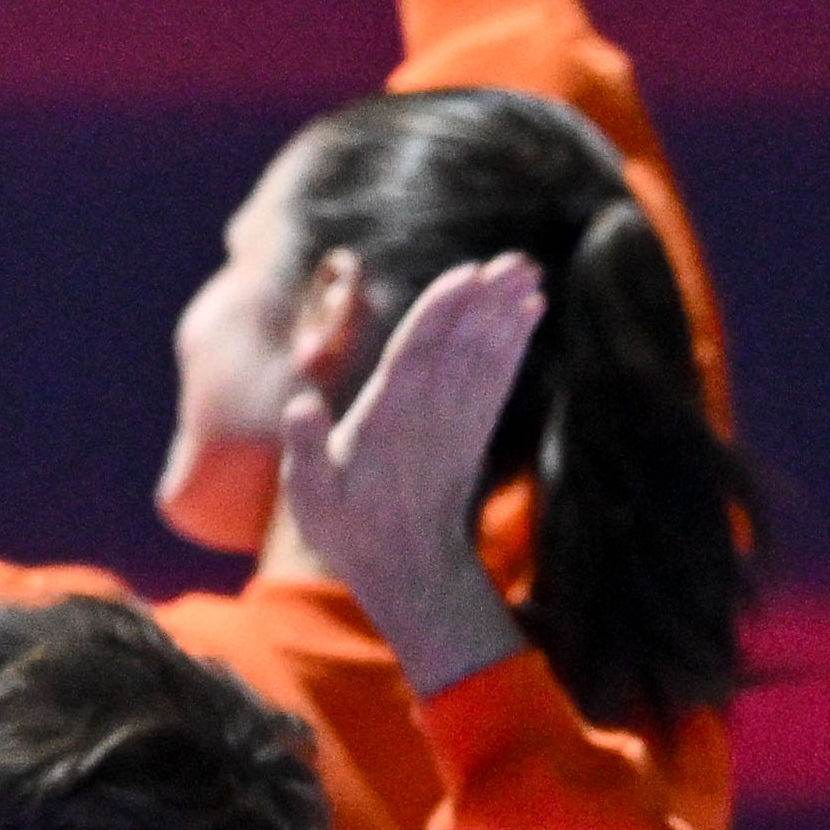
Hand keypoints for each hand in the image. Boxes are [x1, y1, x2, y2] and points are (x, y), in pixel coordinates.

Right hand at [279, 249, 548, 694]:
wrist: (408, 569)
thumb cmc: (348, 528)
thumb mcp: (309, 495)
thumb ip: (305, 448)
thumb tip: (301, 405)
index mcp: (386, 422)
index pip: (416, 356)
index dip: (441, 314)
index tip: (466, 275)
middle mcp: (428, 417)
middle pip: (460, 347)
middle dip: (485, 302)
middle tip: (514, 260)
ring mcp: (456, 424)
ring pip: (485, 357)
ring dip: (506, 313)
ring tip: (528, 272)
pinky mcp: (472, 432)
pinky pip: (497, 379)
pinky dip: (514, 343)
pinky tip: (528, 314)